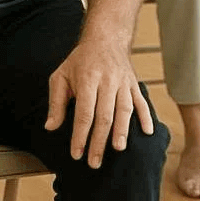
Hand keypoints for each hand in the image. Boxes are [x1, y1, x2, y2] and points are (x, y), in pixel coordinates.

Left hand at [45, 32, 153, 167]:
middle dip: (99, 141)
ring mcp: (123, 82)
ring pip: (124, 109)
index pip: (84, 112)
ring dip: (122, 130)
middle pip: (104, 115)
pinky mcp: (134, 83)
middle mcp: (107, 80)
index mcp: (87, 78)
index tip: (76, 154)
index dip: (80, 135)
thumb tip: (50, 127)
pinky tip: (148, 132)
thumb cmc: (80, 61)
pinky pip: (141, 101)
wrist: (106, 38)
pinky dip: (146, 117)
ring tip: (118, 149)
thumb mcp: (61, 76)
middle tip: (94, 162)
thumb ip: (56, 102)